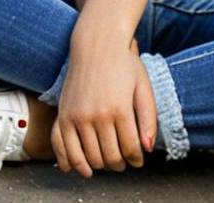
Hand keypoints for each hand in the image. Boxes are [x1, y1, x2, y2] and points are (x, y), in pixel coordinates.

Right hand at [50, 30, 156, 176]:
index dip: (137, 159)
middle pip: (111, 157)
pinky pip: (67, 150)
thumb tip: (147, 150)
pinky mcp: (64, 116)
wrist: (96, 44)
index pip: (131, 149)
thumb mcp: (143, 86)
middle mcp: (97, 115)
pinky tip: (85, 168)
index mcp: (120, 109)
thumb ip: (148, 119)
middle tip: (125, 161)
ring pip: (91, 158)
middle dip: (121, 164)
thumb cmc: (124, 64)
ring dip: (102, 165)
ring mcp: (78, 116)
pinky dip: (76, 164)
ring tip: (109, 161)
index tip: (138, 159)